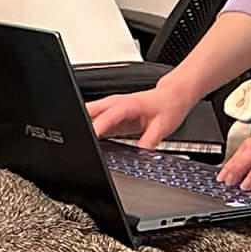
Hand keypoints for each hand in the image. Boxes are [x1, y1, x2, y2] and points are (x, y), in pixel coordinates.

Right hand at [86, 82, 204, 149]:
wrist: (173, 96)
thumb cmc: (168, 107)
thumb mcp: (163, 127)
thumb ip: (149, 141)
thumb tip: (141, 154)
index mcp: (126, 105)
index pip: (105, 117)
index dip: (95, 128)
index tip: (87, 139)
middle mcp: (114, 104)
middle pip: (87, 112)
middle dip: (79, 125)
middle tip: (78, 143)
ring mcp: (111, 109)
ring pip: (87, 115)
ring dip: (82, 127)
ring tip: (81, 145)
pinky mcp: (111, 116)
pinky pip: (94, 122)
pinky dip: (89, 131)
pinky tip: (90, 143)